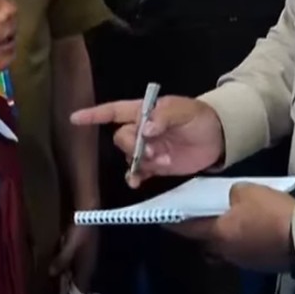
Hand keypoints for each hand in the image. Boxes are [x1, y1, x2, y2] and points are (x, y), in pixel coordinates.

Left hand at [50, 224, 98, 291]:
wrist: (89, 212)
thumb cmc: (81, 231)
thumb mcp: (69, 246)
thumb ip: (62, 260)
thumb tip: (51, 273)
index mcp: (88, 267)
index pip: (82, 289)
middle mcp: (89, 265)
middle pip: (79, 282)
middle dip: (68, 287)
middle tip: (55, 293)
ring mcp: (87, 258)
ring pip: (77, 272)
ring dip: (67, 275)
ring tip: (55, 280)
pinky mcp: (84, 250)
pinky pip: (75, 263)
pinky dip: (68, 265)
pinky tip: (59, 263)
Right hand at [71, 95, 224, 185]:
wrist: (219, 137)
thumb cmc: (200, 117)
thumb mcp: (185, 111)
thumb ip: (164, 117)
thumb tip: (146, 128)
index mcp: (145, 111)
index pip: (114, 111)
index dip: (94, 115)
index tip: (75, 119)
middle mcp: (142, 130)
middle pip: (121, 137)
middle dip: (132, 145)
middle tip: (151, 150)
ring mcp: (148, 149)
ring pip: (129, 157)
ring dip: (139, 162)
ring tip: (159, 162)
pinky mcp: (157, 166)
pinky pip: (138, 172)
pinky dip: (135, 177)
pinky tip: (137, 182)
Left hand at [170, 183, 294, 271]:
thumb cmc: (270, 213)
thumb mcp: (248, 191)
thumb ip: (232, 194)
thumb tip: (232, 199)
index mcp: (217, 234)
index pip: (188, 228)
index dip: (174, 223)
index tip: (163, 220)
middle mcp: (226, 252)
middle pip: (207, 242)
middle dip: (204, 232)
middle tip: (205, 218)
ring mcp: (244, 261)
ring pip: (226, 249)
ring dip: (226, 238)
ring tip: (233, 224)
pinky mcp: (262, 265)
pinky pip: (245, 252)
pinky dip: (244, 243)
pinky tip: (254, 232)